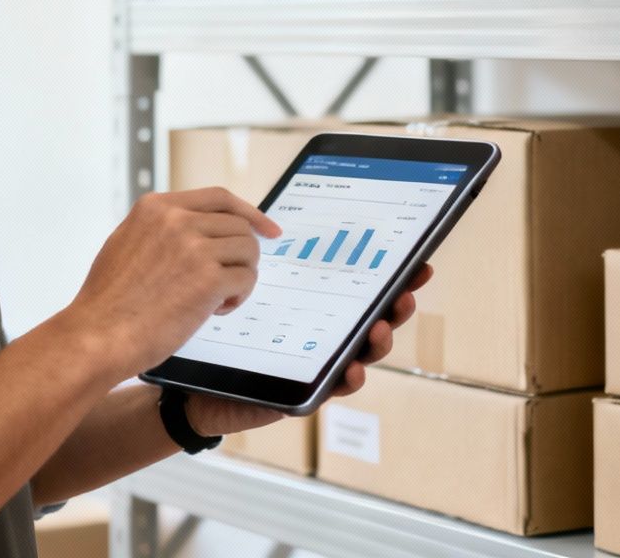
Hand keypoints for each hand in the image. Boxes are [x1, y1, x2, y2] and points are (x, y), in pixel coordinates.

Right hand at [66, 187, 280, 377]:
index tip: (267, 229)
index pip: (219, 198)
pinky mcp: (207, 279)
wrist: (97, 336)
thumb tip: (201, 228)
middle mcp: (176, 220)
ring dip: (241, 276)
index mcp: (156, 207)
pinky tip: (215, 310)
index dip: (248, 212)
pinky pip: (246, 279)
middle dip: (241, 255)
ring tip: (216, 299)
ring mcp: (193, 247)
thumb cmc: (109, 302)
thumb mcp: (127, 243)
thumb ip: (161, 229)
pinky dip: (238, 297)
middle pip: (239, 225)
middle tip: (227, 282)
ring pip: (248, 251)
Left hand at [183, 264, 433, 436]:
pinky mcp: (305, 394)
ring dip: (378, 343)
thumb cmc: (233, 332)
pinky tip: (352, 370)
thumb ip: (278, 269)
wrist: (202, 381)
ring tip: (379, 329)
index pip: (366, 289)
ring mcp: (321, 366)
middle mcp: (330, 336)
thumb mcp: (258, 294)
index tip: (417, 264)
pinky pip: (332, 388)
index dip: (395, 278)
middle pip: (375, 319)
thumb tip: (282, 226)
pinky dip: (348, 380)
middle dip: (397, 308)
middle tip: (405, 295)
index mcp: (324, 308)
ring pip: (362, 354)